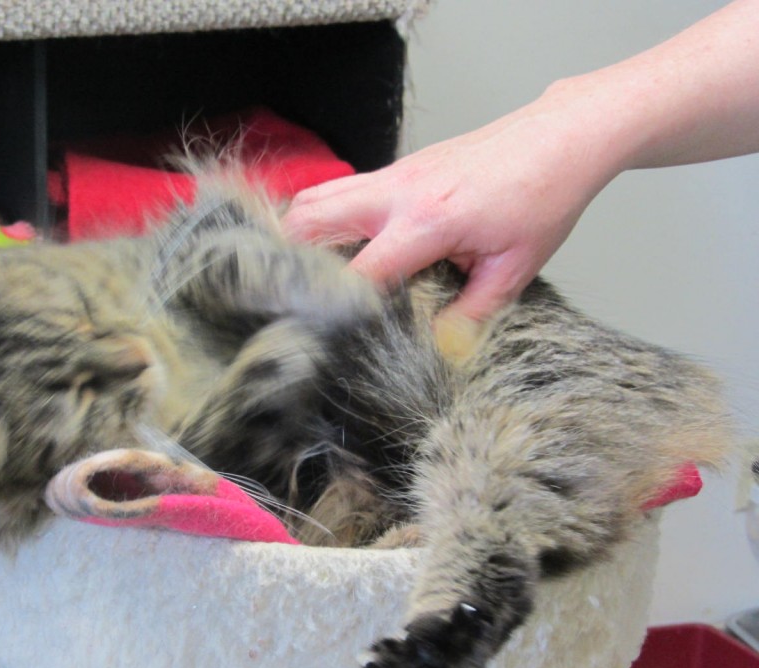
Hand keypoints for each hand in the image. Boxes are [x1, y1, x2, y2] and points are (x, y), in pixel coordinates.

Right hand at [283, 102, 609, 322]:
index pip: (361, 271)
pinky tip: (337, 246)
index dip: (339, 306)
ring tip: (302, 275)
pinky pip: (340, 190)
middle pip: (311, 220)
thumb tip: (437, 349)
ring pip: (316, 197)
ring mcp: (394, 174)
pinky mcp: (398, 168)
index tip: (326, 332)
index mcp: (429, 221)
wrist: (561, 137)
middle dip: (291, 260)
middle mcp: (399, 192)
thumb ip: (470, 313)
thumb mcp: (514, 269)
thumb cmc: (544, 196)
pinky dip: (323, 216)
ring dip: (299, 234)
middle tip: (289, 299)